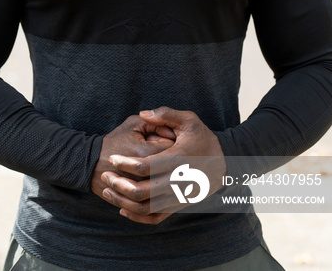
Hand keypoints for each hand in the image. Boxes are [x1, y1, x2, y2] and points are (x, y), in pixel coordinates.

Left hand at [100, 107, 225, 224]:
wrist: (225, 162)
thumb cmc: (203, 138)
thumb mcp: (189, 120)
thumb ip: (165, 115)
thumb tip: (143, 113)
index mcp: (178, 159)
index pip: (145, 166)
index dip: (125, 164)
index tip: (112, 159)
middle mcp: (178, 181)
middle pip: (142, 191)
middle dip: (119, 184)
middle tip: (105, 176)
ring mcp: (179, 196)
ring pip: (146, 208)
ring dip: (124, 202)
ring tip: (108, 191)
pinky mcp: (179, 205)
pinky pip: (156, 217)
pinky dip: (138, 217)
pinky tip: (123, 208)